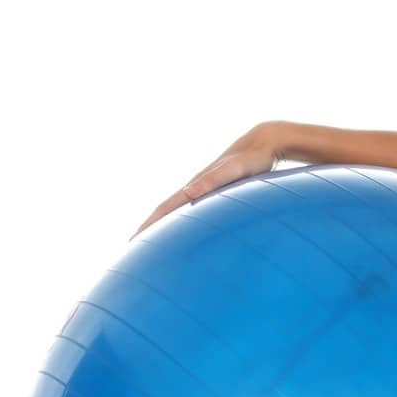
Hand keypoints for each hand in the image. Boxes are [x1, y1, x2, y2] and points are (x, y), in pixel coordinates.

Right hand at [128, 121, 283, 240]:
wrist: (264, 146)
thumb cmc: (251, 159)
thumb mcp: (233, 170)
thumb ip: (212, 180)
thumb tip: (187, 192)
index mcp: (194, 187)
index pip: (164, 209)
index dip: (148, 225)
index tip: (133, 242)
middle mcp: (195, 190)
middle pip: (166, 213)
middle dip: (150, 230)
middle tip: (134, 250)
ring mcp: (205, 193)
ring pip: (179, 214)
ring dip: (165, 228)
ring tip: (155, 246)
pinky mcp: (216, 196)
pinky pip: (195, 214)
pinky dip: (186, 225)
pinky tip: (189, 235)